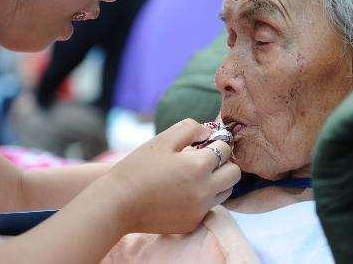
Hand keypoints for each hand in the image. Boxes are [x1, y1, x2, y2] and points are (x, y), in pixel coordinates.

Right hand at [103, 118, 241, 233]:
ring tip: (194, 175)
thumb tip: (208, 131)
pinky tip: (182, 191)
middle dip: (224, 162)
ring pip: (225, 192)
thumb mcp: (162, 140)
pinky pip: (209, 207)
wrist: (118, 203)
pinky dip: (203, 198)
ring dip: (217, 181)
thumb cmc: (138, 168)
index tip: (204, 142)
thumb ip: (189, 129)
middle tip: (205, 159)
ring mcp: (200, 209)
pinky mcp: (192, 222)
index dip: (215, 141)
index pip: (225, 148)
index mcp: (198, 166)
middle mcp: (204, 190)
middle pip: (234, 173)